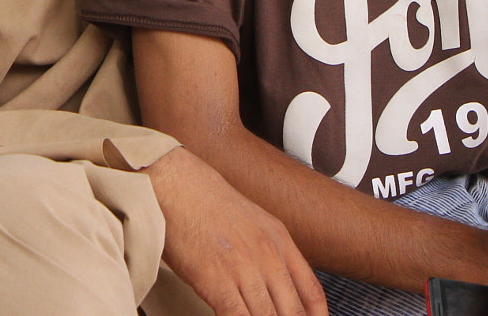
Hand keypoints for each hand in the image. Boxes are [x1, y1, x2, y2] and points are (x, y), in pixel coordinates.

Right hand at [145, 146, 325, 315]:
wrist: (176, 184)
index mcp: (279, 241)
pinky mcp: (216, 280)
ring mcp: (244, 269)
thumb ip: (268, 251)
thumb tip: (274, 283)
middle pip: (292, 312)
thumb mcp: (251, 221)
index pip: (312, 293)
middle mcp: (267, 256)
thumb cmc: (204, 201)